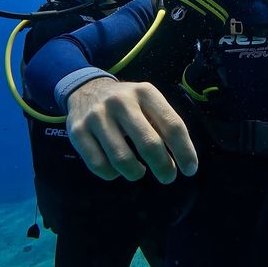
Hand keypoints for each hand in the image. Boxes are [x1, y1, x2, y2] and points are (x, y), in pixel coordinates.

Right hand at [66, 77, 198, 183]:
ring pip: (123, 160)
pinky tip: (117, 169)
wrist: (86, 89)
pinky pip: (100, 166)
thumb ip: (162, 124)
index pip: (172, 125)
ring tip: (140, 171)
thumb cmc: (127, 103)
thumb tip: (180, 160)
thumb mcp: (147, 102)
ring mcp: (97, 116)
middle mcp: (121, 101)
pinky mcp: (77, 131)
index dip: (184, 151)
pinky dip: (113, 174)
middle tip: (168, 177)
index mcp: (145, 92)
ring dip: (136, 173)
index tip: (190, 169)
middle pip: (149, 144)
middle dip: (163, 167)